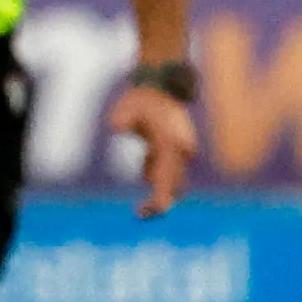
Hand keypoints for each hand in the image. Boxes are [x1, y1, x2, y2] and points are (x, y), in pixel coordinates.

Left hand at [102, 83, 196, 216]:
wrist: (161, 88)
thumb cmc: (141, 100)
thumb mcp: (127, 107)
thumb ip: (123, 118)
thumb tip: (118, 127)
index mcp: (171, 143)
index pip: (168, 178)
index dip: (160, 200)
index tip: (148, 213)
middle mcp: (182, 151)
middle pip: (174, 186)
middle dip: (158, 201)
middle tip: (140, 213)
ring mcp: (184, 152)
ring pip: (172, 180)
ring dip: (157, 182)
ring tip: (143, 158)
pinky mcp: (180, 153)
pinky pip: (168, 171)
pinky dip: (155, 170)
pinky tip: (148, 153)